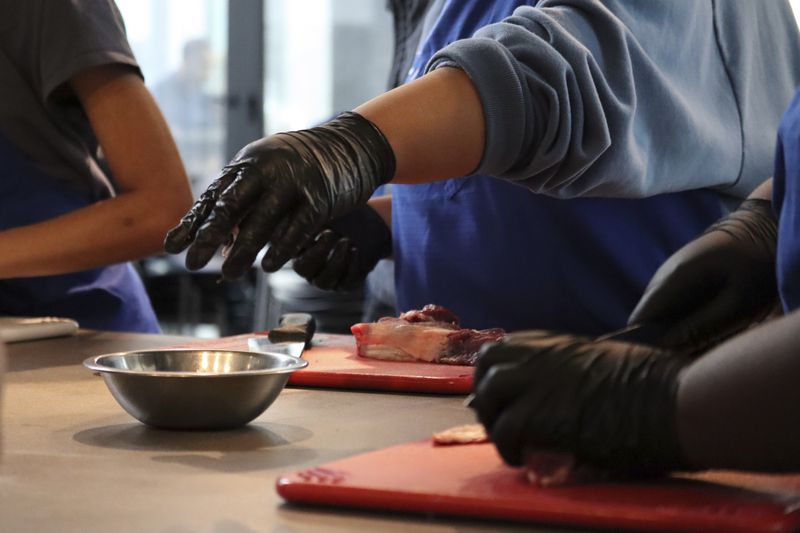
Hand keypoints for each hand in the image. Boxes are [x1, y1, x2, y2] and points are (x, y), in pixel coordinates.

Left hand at [163, 112, 395, 278]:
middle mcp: (267, 170)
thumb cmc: (300, 167)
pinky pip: (297, 228)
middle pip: (231, 206)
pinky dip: (282, 248)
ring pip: (262, 221)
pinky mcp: (320, 198)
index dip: (192, 223)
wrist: (349, 147)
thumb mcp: (267, 173)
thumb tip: (218, 241)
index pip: (214, 196)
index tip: (172, 247)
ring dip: (244, 251)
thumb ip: (244, 202)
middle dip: (208, 237)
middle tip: (192, 264)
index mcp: (248, 163)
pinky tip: (270, 266)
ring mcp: (294, 183)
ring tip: (229, 274)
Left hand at [472, 331, 690, 472]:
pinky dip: (506, 447)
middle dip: (484, 386)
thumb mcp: (614, 362)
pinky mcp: (542, 414)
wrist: (675, 403)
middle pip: (489, 361)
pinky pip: (504, 430)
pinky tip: (519, 459)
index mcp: (563, 344)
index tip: (501, 389)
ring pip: (489, 392)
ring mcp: (541, 382)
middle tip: (496, 414)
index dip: (499, 368)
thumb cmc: (662, 386)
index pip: (511, 345)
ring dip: (492, 417)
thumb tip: (574, 389)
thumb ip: (582, 370)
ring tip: (508, 440)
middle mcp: (546, 357)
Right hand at [629, 199, 777, 350]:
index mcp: (673, 280)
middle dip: (661, 342)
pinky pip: (672, 306)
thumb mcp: (739, 301)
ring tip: (699, 346)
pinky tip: (705, 330)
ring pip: (660, 315)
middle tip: (685, 360)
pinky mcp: (680, 279)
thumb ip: (703, 325)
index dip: (643, 344)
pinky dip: (683, 322)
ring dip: (674, 332)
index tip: (658, 364)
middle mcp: (663, 278)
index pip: (639, 319)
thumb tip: (669, 345)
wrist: (764, 226)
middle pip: (647, 320)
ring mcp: (670, 276)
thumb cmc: (757, 262)